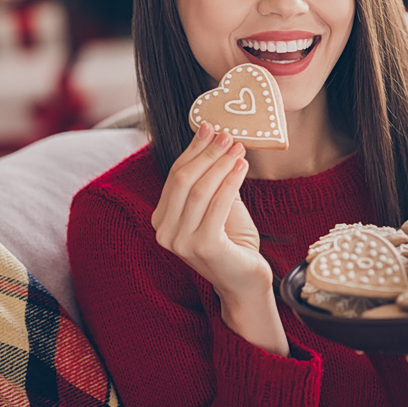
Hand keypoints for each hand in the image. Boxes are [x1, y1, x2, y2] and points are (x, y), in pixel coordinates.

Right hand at [152, 122, 269, 301]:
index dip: (192, 149)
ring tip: (239, 149)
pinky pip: (217, 205)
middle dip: (206, 153)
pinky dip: (230, 182)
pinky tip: (242, 167)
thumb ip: (212, 179)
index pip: (174, 176)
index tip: (209, 126)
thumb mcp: (218, 204)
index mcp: (162, 220)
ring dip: (220, 165)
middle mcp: (165, 232)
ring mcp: (181, 242)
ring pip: (199, 191)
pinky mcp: (204, 247)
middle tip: (227, 135)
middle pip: (182, 180)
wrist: (245, 280)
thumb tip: (216, 140)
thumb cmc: (232, 241)